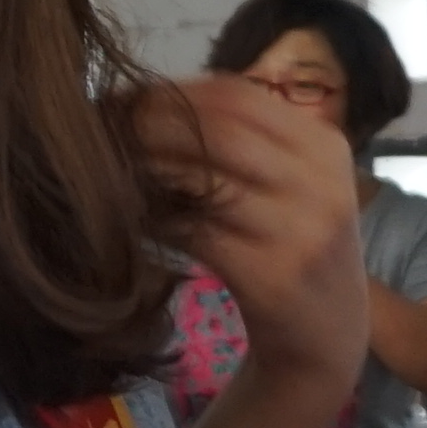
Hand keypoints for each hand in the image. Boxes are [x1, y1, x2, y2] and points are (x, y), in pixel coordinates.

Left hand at [132, 74, 364, 387]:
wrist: (328, 336)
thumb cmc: (293, 248)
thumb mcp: (292, 185)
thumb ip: (243, 143)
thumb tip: (145, 101)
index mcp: (324, 146)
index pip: (237, 95)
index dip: (170, 91)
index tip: (120, 99)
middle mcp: (321, 182)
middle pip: (218, 130)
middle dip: (148, 125)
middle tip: (98, 130)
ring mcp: (302, 231)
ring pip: (203, 179)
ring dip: (144, 169)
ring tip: (105, 169)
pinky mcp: (273, 277)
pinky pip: (194, 233)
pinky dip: (153, 220)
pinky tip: (127, 218)